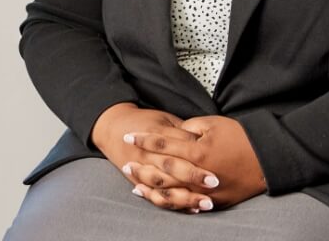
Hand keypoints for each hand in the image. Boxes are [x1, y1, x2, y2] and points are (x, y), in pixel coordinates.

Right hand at [91, 104, 218, 212]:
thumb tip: (206, 141)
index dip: (197, 154)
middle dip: (193, 176)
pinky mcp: (139, 181)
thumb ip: (184, 131)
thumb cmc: (144, 121)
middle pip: (172, 167)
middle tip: (214, 182)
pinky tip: (192, 209)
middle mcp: (148, 154)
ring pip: (165, 187)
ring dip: (186, 197)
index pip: (179, 145)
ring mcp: (142, 169)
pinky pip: (157, 197)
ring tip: (206, 203)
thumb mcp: (164, 120)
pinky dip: (174, 204)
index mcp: (157, 135)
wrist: (113, 127)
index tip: (216, 160)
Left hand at [130, 115, 266, 209]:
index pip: (163, 144)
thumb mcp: (214, 124)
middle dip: (142, 166)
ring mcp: (205, 190)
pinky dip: (171, 203)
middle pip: (162, 171)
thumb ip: (189, 128)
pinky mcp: (214, 202)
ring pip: (171, 193)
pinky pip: (188, 205)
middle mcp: (198, 173)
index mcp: (197, 150)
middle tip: (125, 163)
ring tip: (135, 185)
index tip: (128, 136)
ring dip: (151, 189)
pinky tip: (160, 200)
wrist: (267, 159)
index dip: (143, 140)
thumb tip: (173, 133)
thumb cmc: (240, 137)